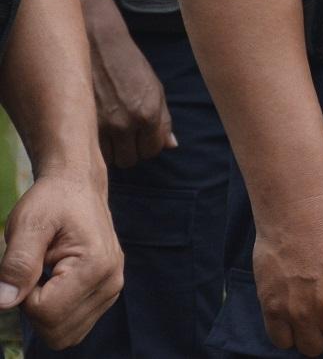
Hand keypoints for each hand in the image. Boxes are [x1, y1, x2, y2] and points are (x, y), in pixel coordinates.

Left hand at [0, 169, 121, 348]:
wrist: (78, 187)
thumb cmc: (52, 201)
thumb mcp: (28, 224)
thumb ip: (17, 263)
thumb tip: (4, 302)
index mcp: (96, 265)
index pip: (46, 313)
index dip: (23, 296)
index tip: (30, 265)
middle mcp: (111, 282)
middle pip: (58, 331)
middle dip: (34, 309)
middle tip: (36, 273)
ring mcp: (112, 289)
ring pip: (66, 335)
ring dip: (45, 313)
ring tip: (46, 277)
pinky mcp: (107, 293)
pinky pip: (74, 327)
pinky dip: (57, 313)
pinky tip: (55, 284)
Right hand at [84, 2, 173, 167]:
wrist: (99, 46)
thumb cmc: (131, 66)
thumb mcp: (155, 90)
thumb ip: (164, 121)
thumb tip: (171, 146)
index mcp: (149, 114)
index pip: (152, 151)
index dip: (148, 146)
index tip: (142, 137)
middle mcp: (126, 123)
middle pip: (130, 160)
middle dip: (130, 151)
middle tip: (126, 136)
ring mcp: (102, 125)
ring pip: (109, 159)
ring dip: (111, 151)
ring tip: (111, 133)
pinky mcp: (82, 123)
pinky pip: (92, 150)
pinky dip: (96, 146)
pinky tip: (98, 131)